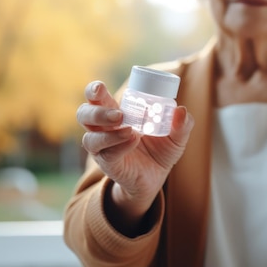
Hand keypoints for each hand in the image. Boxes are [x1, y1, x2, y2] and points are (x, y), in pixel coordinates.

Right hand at [76, 80, 194, 230]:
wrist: (155, 179)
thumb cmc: (160, 150)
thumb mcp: (176, 136)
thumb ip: (181, 124)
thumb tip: (181, 110)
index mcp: (116, 114)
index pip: (97, 98)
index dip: (94, 91)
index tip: (100, 88)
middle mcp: (104, 129)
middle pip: (84, 114)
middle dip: (95, 111)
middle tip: (118, 114)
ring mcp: (104, 148)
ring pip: (89, 138)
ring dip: (107, 133)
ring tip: (129, 129)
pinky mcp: (109, 164)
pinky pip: (106, 154)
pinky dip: (119, 145)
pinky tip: (133, 140)